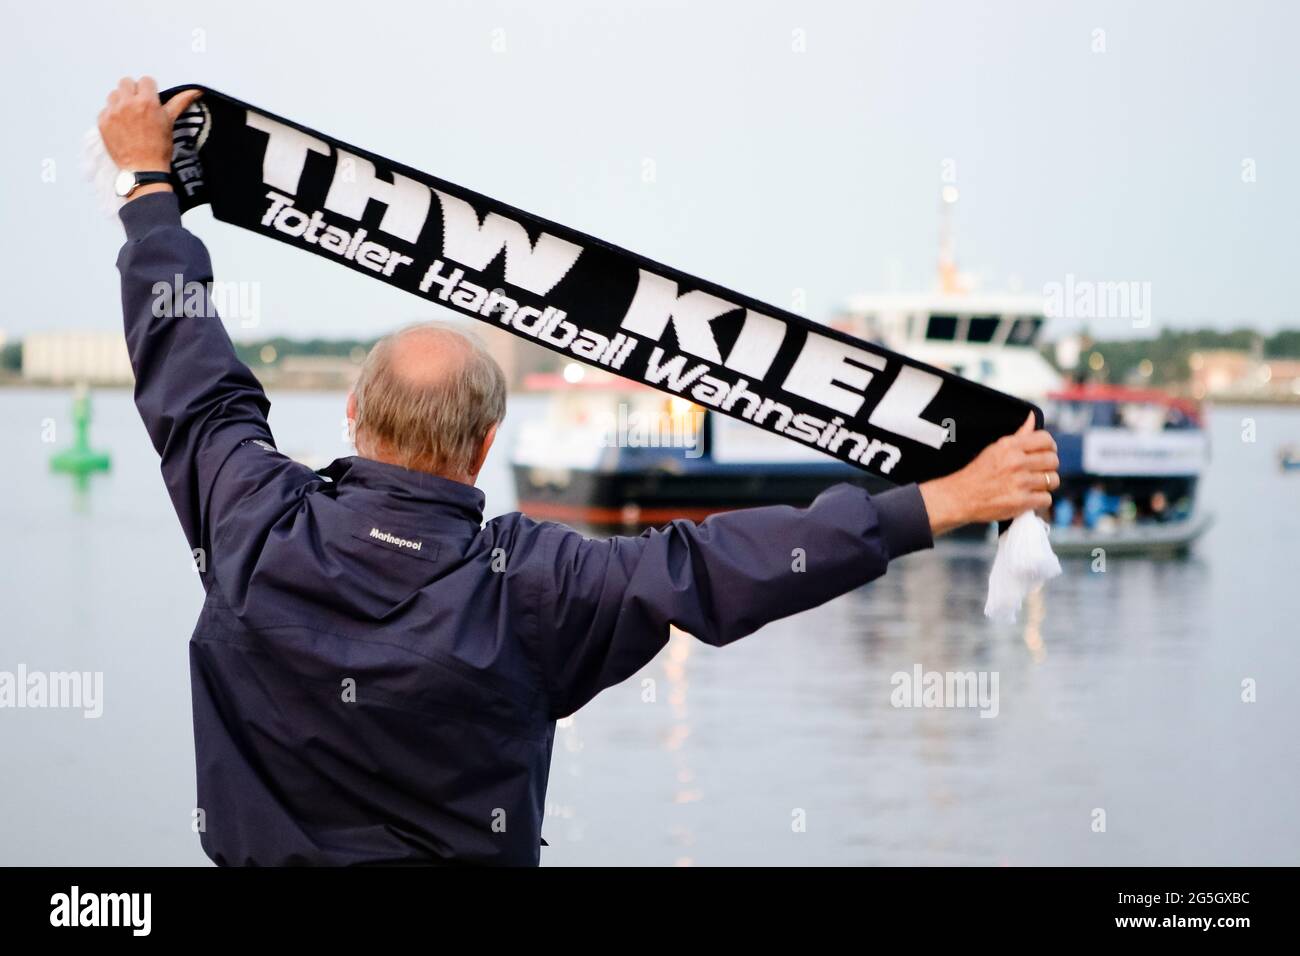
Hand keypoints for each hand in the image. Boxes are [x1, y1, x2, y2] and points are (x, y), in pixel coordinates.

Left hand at [97, 77, 200, 175]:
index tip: (150, 100)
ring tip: (129, 116)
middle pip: (126, 82)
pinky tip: (121, 126)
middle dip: (133, 92)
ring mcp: (113, 112)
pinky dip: (112, 115)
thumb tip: (194, 91)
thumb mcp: (170, 123)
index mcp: (147, 102)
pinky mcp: (103, 122)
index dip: (150, 90)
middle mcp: (128, 104)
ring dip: (121, 101)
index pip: (146, 81)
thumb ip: (179, 103)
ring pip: (114, 94)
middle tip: (138, 106)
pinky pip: (105, 109)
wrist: (143, 170)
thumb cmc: (158, 149)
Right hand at [919, 412, 1058, 535]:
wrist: (961, 497)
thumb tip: (1033, 417)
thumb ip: (1019, 435)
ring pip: (1053, 480)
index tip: (1046, 453)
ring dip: (1045, 484)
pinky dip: (1040, 500)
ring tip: (1033, 485)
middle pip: (1053, 461)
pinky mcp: (1021, 502)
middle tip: (1039, 471)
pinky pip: (1047, 498)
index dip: (1050, 447)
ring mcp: (1020, 483)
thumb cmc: (978, 472)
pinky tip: (1030, 497)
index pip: (1045, 439)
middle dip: (1049, 467)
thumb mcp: (995, 448)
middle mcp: (1016, 462)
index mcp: (1009, 446)